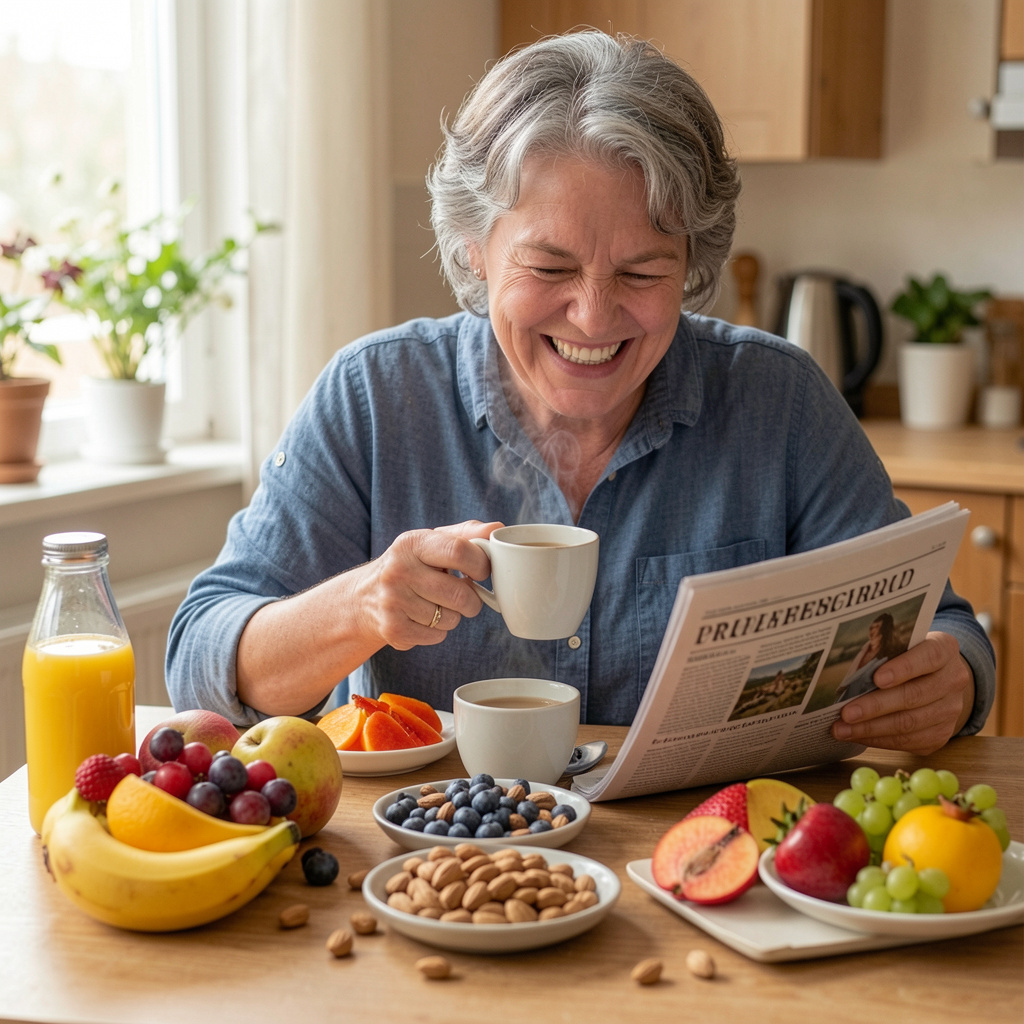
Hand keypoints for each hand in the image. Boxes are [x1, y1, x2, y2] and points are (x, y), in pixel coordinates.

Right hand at [355, 519, 501, 650]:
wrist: (363, 597)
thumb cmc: (411, 565)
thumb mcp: (431, 542)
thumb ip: (466, 534)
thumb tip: (497, 529)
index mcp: (411, 543)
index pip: (459, 551)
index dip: (480, 565)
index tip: (481, 572)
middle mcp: (398, 570)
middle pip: (461, 594)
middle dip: (472, 599)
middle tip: (464, 594)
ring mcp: (393, 601)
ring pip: (451, 619)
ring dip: (453, 616)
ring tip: (437, 604)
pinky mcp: (392, 629)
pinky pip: (438, 636)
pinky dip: (438, 631)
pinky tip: (422, 618)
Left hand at [830, 631, 974, 754]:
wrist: (937, 678)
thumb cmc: (906, 656)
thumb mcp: (898, 645)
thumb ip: (882, 652)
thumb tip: (848, 674)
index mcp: (944, 648)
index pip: (928, 657)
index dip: (903, 668)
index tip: (876, 678)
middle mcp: (953, 679)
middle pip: (914, 695)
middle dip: (876, 706)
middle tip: (846, 713)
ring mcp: (951, 710)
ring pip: (909, 723)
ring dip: (871, 728)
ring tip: (841, 729)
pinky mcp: (941, 734)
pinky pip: (908, 741)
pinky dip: (878, 739)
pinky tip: (856, 736)